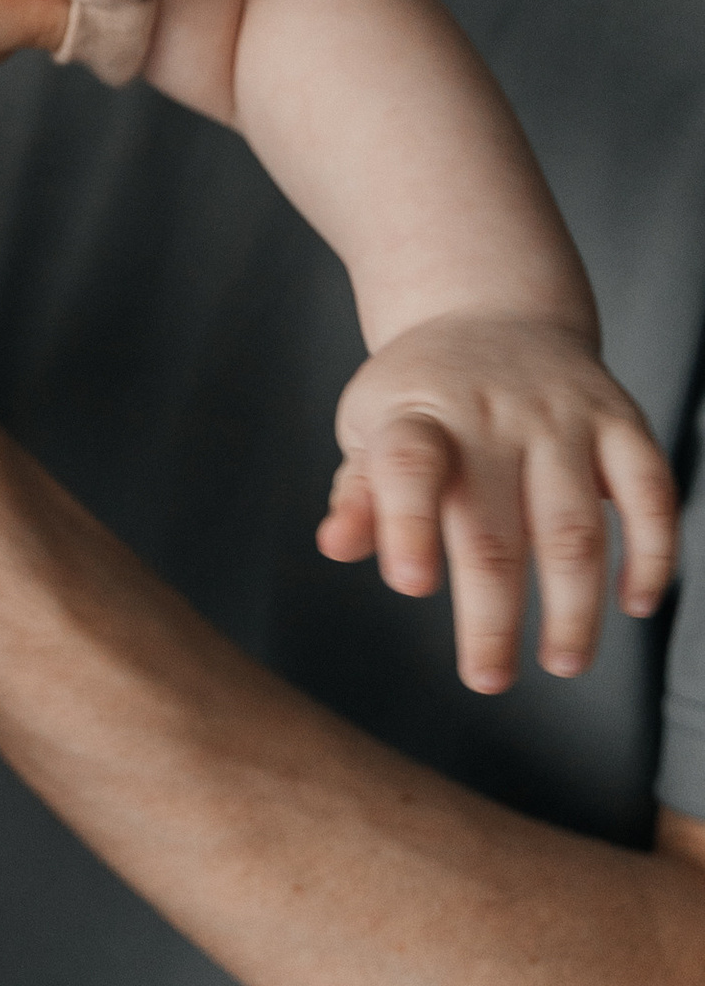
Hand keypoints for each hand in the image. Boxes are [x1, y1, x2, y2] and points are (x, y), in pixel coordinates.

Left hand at [321, 313, 681, 692]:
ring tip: (564, 663)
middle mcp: (492, 414)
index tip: (411, 587)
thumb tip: (335, 546)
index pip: (408, 465)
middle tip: (487, 678)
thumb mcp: (370, 426)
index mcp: (417, 414)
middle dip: (492, 615)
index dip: (406, 524)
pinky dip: (651, 551)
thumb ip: (359, 491)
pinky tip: (635, 602)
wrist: (492, 306)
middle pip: (494, 526)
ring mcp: (561, 416)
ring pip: (574, 525)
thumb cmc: (422, 396)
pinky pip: (649, 491)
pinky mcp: (620, 420)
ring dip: (575, 604)